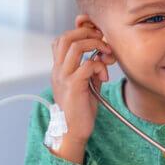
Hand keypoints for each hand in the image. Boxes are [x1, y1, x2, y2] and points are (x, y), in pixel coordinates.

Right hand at [51, 16, 115, 148]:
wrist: (73, 131)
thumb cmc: (80, 109)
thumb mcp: (86, 83)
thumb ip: (92, 67)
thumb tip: (103, 53)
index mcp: (59, 68)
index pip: (61, 39)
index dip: (80, 33)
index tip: (97, 38)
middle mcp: (58, 69)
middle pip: (67, 36)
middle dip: (88, 34)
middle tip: (103, 42)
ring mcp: (64, 76)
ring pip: (76, 46)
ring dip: (96, 45)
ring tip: (106, 55)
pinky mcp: (73, 85)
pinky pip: (88, 65)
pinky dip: (100, 66)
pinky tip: (104, 77)